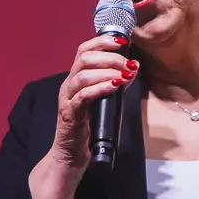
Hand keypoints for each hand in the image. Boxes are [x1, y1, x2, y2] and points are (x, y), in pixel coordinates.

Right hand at [29, 34, 135, 198]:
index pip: (84, 50)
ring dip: (107, 70)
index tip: (123, 41)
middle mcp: (68, 85)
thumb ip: (111, 84)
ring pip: (82, 74)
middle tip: (129, 64)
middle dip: (110, 57)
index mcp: (75, 79)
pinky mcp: (68, 115)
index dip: (102, 42)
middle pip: (84, 58)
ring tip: (126, 75)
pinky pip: (83, 96)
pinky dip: (100, 88)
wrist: (70, 157)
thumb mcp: (101, 101)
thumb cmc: (87, 129)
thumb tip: (131, 68)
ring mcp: (67, 99)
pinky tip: (114, 86)